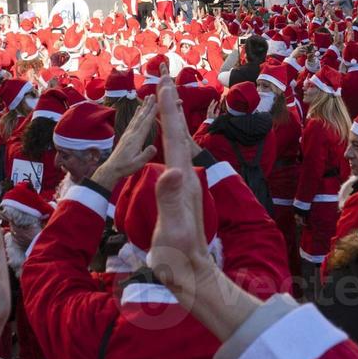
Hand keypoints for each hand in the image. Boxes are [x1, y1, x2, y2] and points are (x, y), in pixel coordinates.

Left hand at [92, 96, 158, 188]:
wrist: (112, 169)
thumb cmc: (125, 167)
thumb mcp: (137, 164)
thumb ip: (145, 155)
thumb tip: (154, 147)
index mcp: (136, 139)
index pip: (146, 123)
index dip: (152, 112)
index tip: (158, 102)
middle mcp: (132, 133)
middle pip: (142, 117)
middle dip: (148, 105)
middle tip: (153, 94)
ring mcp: (128, 133)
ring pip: (137, 117)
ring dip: (143, 107)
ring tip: (147, 98)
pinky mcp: (126, 135)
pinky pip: (133, 121)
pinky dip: (137, 114)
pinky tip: (138, 109)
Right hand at [149, 74, 260, 340]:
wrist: (193, 278)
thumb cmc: (178, 260)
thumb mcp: (170, 231)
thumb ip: (170, 201)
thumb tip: (172, 169)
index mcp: (182, 181)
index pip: (174, 137)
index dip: (167, 110)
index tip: (164, 84)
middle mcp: (187, 180)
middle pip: (179, 135)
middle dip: (171, 107)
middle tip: (166, 80)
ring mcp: (185, 188)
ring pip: (179, 146)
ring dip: (172, 122)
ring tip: (167, 103)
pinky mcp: (181, 198)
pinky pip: (175, 160)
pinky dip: (170, 144)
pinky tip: (169, 146)